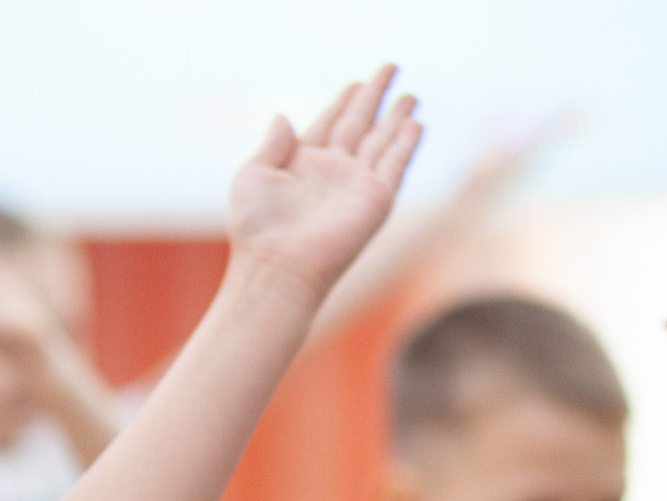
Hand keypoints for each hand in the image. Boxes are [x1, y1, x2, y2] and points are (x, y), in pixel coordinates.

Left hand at [227, 65, 423, 304]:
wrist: (277, 266)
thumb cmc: (257, 227)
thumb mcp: (252, 176)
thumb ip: (271, 144)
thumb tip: (281, 115)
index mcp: (302, 163)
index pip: (328, 122)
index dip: (342, 100)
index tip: (355, 82)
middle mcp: (332, 171)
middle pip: (359, 123)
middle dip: (374, 95)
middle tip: (389, 67)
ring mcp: (355, 184)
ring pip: (381, 140)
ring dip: (396, 117)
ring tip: (410, 95)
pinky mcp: (376, 199)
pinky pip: (395, 163)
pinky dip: (406, 143)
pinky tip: (414, 123)